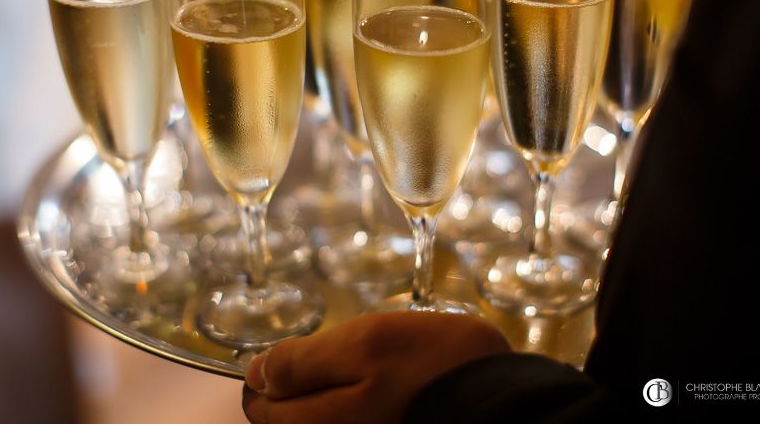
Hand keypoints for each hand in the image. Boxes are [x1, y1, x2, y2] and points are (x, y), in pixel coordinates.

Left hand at [242, 311, 510, 423]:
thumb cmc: (431, 369)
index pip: (260, 407)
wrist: (504, 406)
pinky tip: (389, 390)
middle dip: (303, 385)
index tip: (300, 352)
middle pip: (289, 420)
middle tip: (344, 357)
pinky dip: (360, 407)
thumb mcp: (364, 343)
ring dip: (334, 395)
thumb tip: (256, 373)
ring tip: (371, 372)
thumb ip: (302, 361)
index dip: (269, 372)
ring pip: (325, 422)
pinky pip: (355, 423)